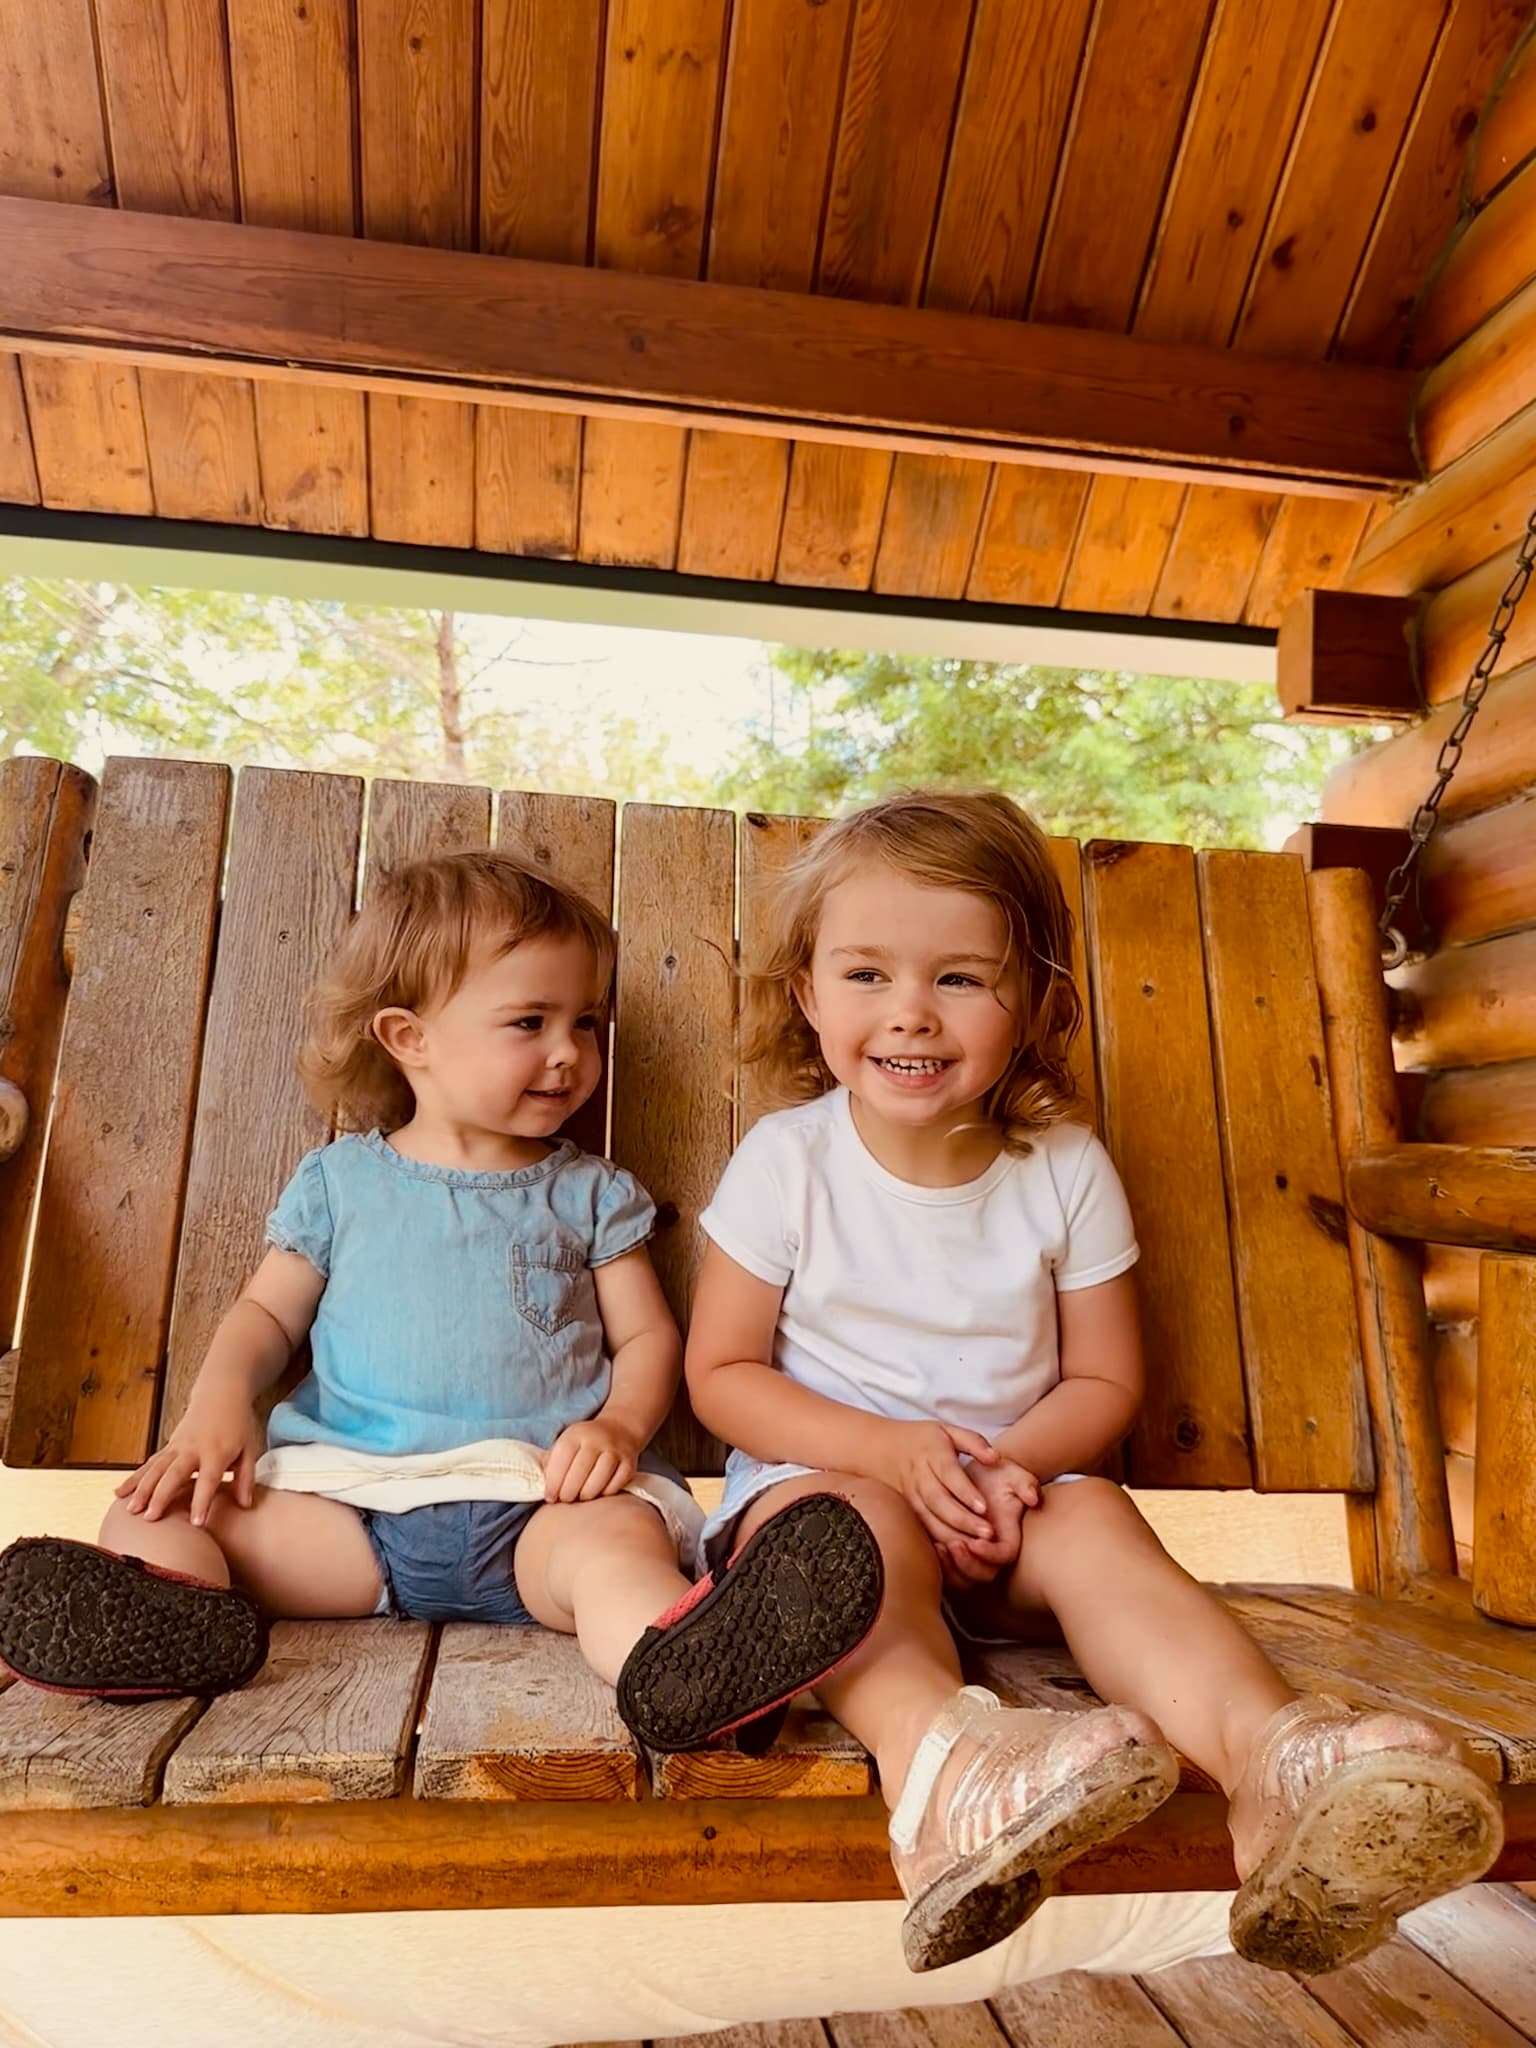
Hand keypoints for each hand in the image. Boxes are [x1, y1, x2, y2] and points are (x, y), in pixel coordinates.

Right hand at [114, 1389, 266, 1525]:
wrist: (222, 1393)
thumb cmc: (238, 1424)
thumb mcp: (250, 1449)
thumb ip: (246, 1478)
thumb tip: (246, 1505)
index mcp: (216, 1452)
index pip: (208, 1480)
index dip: (201, 1502)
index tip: (196, 1524)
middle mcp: (193, 1449)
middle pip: (174, 1474)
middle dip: (161, 1496)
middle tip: (150, 1518)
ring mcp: (178, 1446)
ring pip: (156, 1468)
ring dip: (142, 1488)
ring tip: (130, 1509)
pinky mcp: (169, 1446)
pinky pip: (150, 1463)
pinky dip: (134, 1478)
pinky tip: (120, 1493)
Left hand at [544, 1416, 640, 1502]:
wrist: (620, 1429)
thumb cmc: (584, 1443)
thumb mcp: (567, 1443)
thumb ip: (552, 1462)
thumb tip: (545, 1488)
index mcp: (576, 1434)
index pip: (561, 1459)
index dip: (553, 1482)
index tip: (550, 1497)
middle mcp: (596, 1440)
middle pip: (580, 1471)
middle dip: (568, 1492)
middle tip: (565, 1500)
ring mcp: (615, 1450)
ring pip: (598, 1479)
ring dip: (586, 1494)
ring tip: (580, 1497)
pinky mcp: (629, 1462)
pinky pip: (616, 1485)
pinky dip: (605, 1493)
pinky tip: (598, 1493)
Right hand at [867, 1418, 999, 1545]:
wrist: (877, 1448)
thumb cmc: (921, 1439)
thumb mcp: (947, 1430)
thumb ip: (974, 1442)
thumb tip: (995, 1458)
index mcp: (932, 1453)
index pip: (949, 1474)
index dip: (965, 1491)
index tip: (984, 1507)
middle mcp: (918, 1476)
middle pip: (939, 1501)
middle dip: (963, 1519)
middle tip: (988, 1534)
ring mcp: (909, 1496)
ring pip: (929, 1519)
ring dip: (952, 1535)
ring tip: (976, 1548)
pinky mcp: (905, 1511)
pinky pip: (921, 1529)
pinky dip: (937, 1542)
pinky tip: (956, 1553)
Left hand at [936, 1458, 1039, 1589]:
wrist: (979, 1474)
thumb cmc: (998, 1474)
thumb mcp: (1014, 1474)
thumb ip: (1026, 1485)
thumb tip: (1032, 1498)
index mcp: (1009, 1537)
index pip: (1004, 1557)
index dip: (990, 1554)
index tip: (977, 1541)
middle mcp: (992, 1551)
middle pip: (984, 1574)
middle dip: (968, 1564)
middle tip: (954, 1545)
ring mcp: (974, 1555)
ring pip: (963, 1578)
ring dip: (951, 1567)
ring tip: (939, 1547)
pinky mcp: (955, 1553)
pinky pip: (947, 1571)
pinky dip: (940, 1564)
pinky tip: (930, 1544)